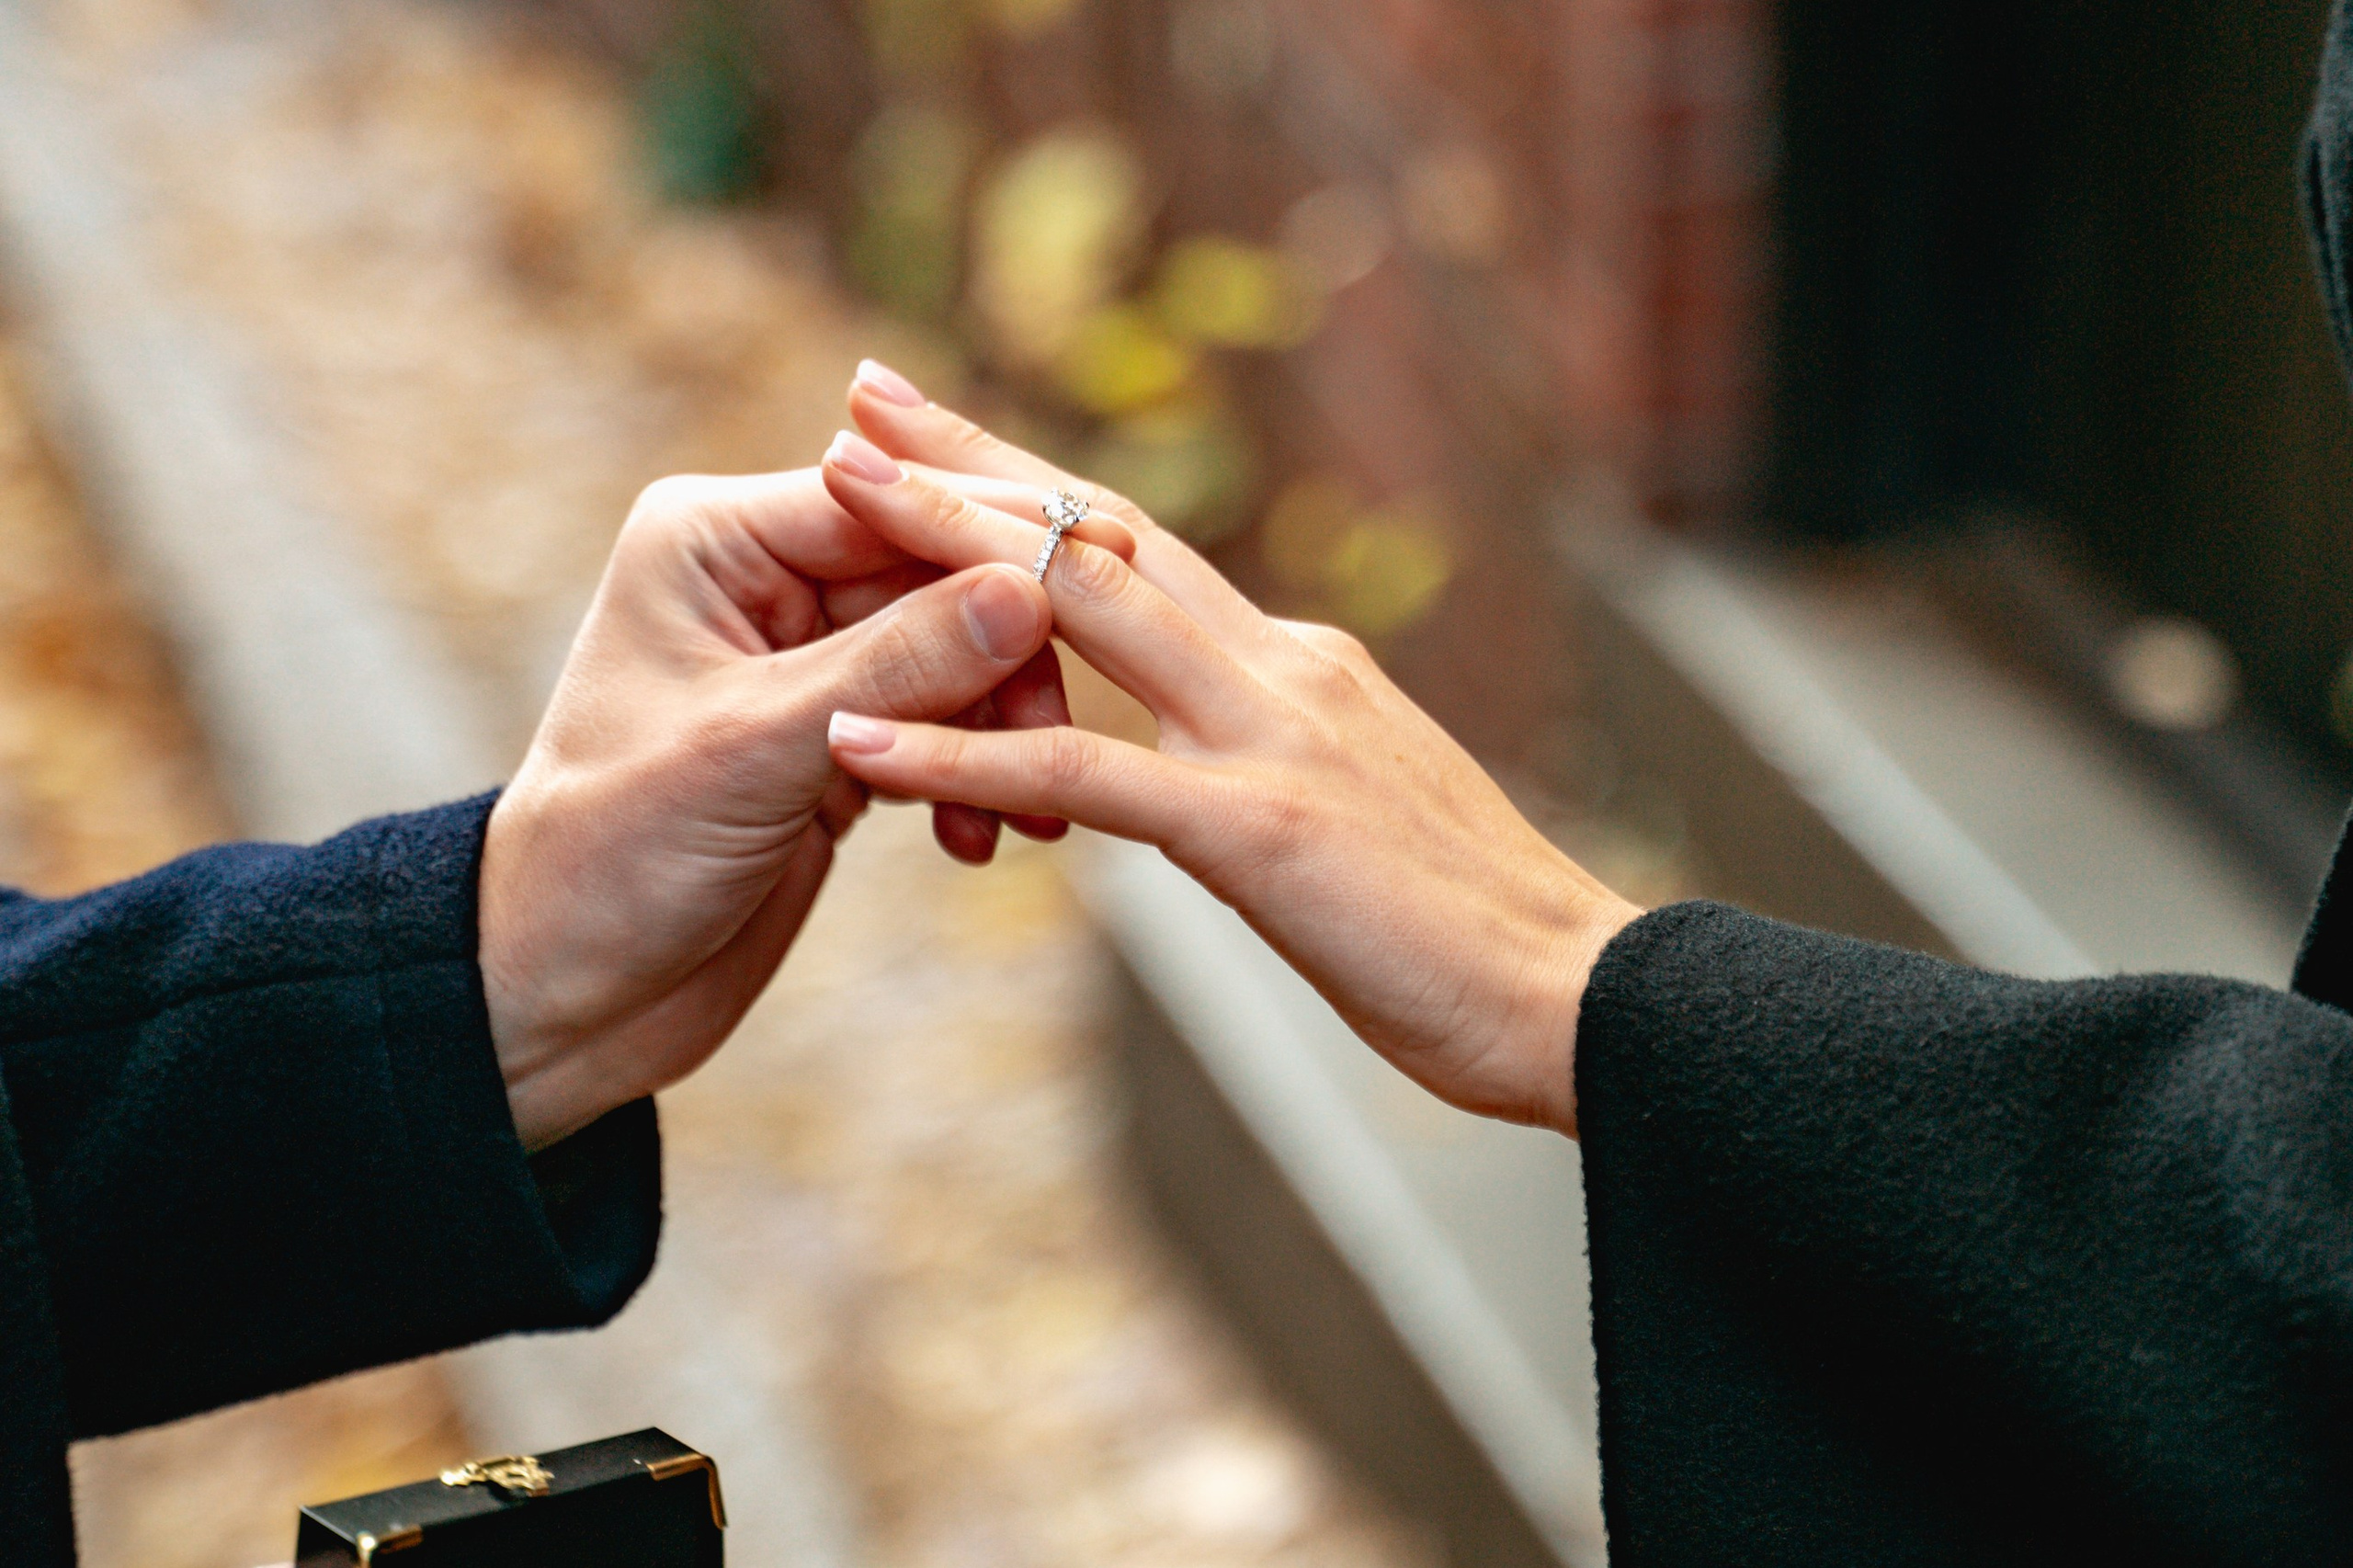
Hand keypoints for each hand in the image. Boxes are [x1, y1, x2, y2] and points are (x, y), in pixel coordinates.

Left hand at [478, 463, 1132, 1148]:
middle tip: (1063, 728)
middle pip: (935, 573)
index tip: (1101, 569)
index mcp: (714, 541)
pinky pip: (941, 726)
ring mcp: (805, 662)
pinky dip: (973, 774)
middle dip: (1009, 651)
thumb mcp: (755, 750)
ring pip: (955, 655)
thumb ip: (896, 666)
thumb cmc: (612, 858)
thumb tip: (1026, 588)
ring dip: (1000, 727)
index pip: (884, 500)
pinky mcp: (837, 740)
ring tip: (1026, 808)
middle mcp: (763, 581)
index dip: (993, 532)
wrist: (566, 994)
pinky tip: (982, 839)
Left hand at [820, 368, 1641, 1134]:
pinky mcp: (1258, 827)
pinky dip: (962, 749)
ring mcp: (1271, 733)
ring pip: (1084, 601)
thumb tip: (1230, 739)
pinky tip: (859, 739)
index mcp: (1301, 661)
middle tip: (862, 393)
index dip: (1035, 486)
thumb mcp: (1365, 805)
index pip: (1144, 543)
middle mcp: (1283, 664)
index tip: (939, 439)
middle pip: (1101, 528)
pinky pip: (1081, 774)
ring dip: (947, 540)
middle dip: (971, 457)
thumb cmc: (1472, 930)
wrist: (1584, 998)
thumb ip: (1285, 750)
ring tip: (832, 484)